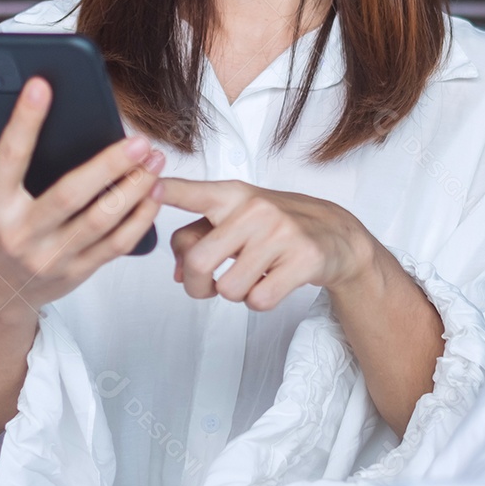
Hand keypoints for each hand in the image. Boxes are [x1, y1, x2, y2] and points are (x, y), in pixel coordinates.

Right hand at [0, 77, 164, 320]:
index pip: (11, 156)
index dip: (25, 120)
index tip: (42, 85)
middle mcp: (21, 233)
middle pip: (70, 194)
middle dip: (109, 165)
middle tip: (139, 140)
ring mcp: (51, 255)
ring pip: (101, 221)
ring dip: (134, 190)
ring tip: (155, 161)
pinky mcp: (77, 270)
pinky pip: (116, 244)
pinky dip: (140, 218)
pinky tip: (154, 193)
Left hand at [160, 178, 373, 310]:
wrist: (334, 233)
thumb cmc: (273, 225)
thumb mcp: (235, 219)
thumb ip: (197, 238)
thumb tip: (179, 274)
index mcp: (233, 194)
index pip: (194, 192)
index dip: (169, 191)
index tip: (150, 185)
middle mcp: (255, 208)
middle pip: (199, 262)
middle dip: (198, 286)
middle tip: (210, 285)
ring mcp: (281, 232)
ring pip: (229, 289)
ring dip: (235, 293)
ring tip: (253, 275)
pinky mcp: (303, 258)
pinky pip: (258, 300)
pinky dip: (260, 300)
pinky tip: (273, 280)